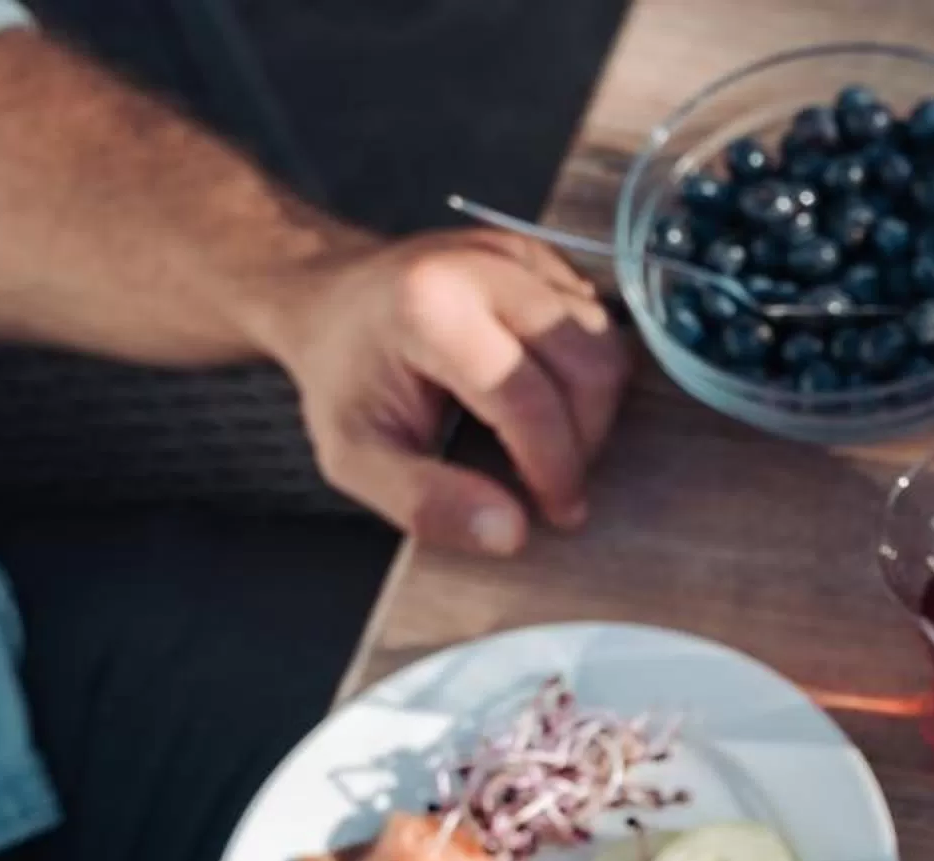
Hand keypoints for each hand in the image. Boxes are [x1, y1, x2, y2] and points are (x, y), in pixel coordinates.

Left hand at [258, 229, 630, 554]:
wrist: (325, 297)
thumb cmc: (341, 379)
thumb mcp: (355, 458)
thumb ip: (425, 503)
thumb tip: (513, 534)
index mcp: (432, 311)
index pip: (531, 400)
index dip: (555, 470)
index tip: (555, 511)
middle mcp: (485, 268)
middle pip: (590, 367)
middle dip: (586, 439)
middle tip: (555, 476)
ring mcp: (519, 253)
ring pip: (608, 343)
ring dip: (596, 407)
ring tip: (552, 438)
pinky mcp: (541, 254)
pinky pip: (601, 321)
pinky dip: (590, 370)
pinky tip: (549, 392)